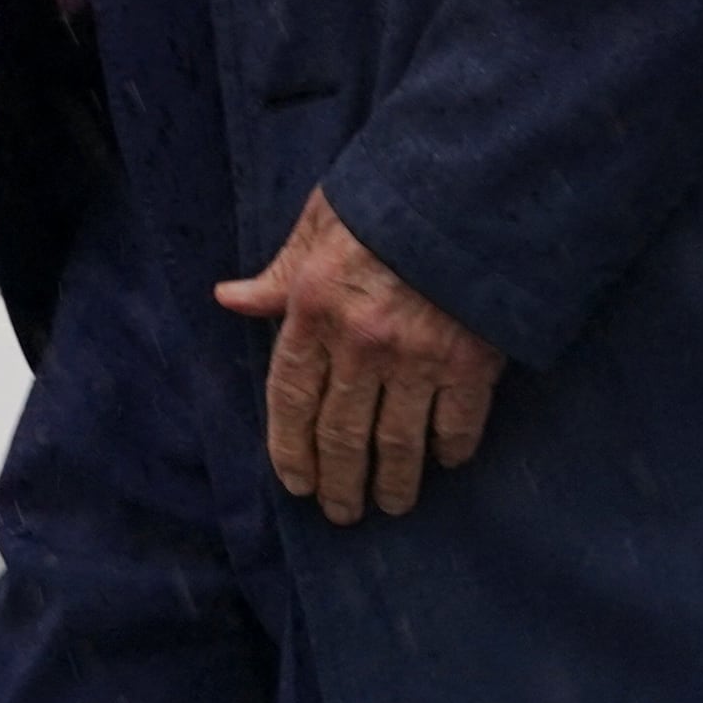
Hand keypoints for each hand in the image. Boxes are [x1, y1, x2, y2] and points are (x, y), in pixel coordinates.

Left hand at [213, 187, 501, 522]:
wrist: (465, 189)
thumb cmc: (382, 201)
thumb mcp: (315, 226)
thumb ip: (278, 273)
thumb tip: (230, 299)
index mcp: (313, 309)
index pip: (290, 395)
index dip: (289, 446)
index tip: (294, 482)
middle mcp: (360, 344)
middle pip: (341, 432)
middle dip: (338, 480)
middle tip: (340, 513)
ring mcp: (418, 358)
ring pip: (397, 441)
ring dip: (392, 481)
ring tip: (388, 505)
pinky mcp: (472, 363)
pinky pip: (458, 423)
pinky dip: (449, 449)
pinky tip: (443, 463)